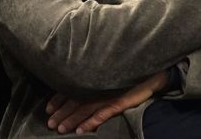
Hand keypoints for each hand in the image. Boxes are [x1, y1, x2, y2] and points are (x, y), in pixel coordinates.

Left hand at [46, 71, 169, 133]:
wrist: (152, 69)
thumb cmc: (128, 69)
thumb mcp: (107, 72)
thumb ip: (93, 77)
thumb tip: (74, 85)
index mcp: (93, 77)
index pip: (71, 88)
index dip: (58, 99)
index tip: (48, 108)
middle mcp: (97, 85)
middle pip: (75, 100)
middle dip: (61, 113)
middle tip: (50, 124)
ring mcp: (108, 94)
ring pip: (85, 108)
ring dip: (72, 120)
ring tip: (61, 129)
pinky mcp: (119, 102)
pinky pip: (102, 114)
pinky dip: (91, 123)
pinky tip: (82, 131)